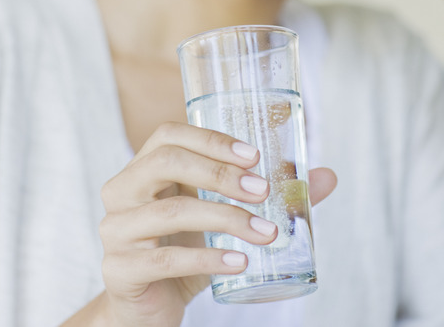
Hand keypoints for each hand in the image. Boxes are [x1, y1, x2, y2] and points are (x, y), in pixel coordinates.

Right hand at [92, 122, 335, 326]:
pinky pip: (165, 259)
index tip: (255, 156)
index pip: (169, 136)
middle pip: (166, 163)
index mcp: (144, 170)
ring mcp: (116, 231)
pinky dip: (208, 259)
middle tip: (264, 191)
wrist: (150, 307)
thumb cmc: (186, 251)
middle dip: (220, 172)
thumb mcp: (224, 220)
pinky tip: (239, 262)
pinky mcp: (119, 270)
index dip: (212, 139)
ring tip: (267, 233)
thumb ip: (270, 197)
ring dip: (226, 218)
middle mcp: (122, 192)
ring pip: (172, 211)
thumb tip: (327, 177)